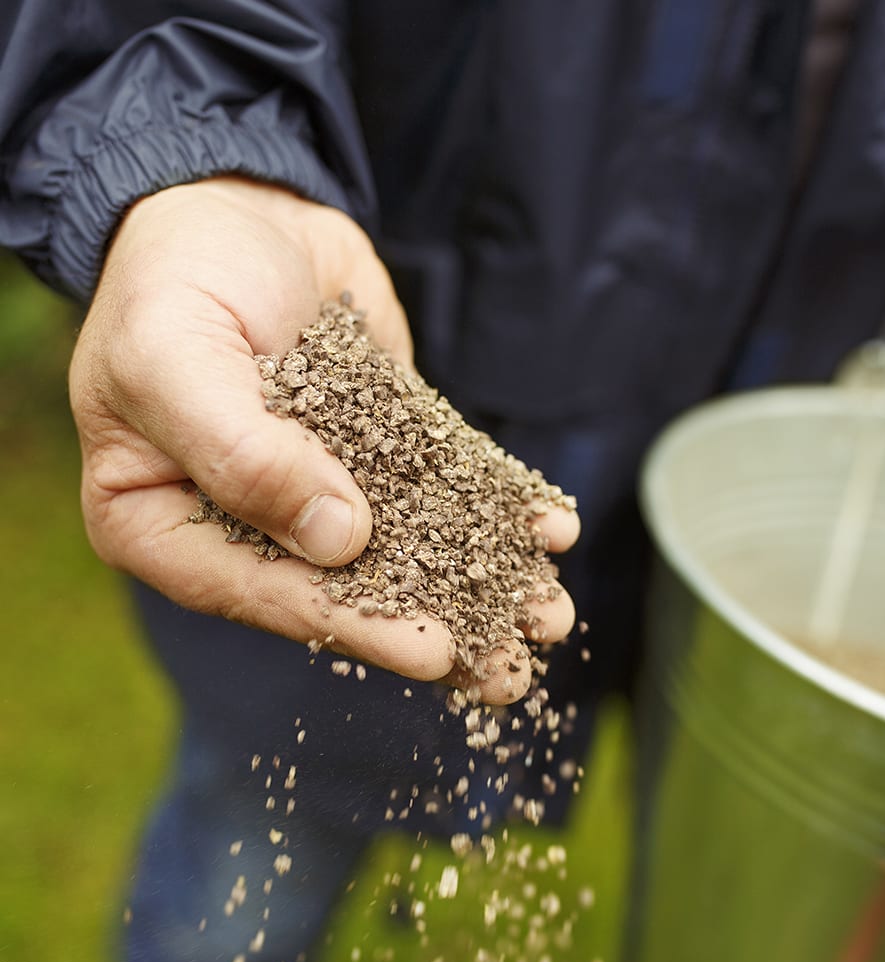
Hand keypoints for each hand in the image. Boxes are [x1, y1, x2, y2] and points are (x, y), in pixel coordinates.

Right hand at [70, 177, 578, 702]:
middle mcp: (248, 518)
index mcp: (169, 525)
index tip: (434, 653)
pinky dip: (492, 505)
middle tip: (513, 670)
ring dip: (480, 583)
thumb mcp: (176, 359)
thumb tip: (341, 540)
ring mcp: (319, 481)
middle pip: (347, 589)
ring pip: (405, 545)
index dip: (353, 625)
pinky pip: (437, 481)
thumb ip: (245, 455)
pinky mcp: (377, 443)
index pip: (265, 593)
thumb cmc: (171, 277)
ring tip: (550, 617)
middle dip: (437, 625)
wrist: (229, 203)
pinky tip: (548, 528)